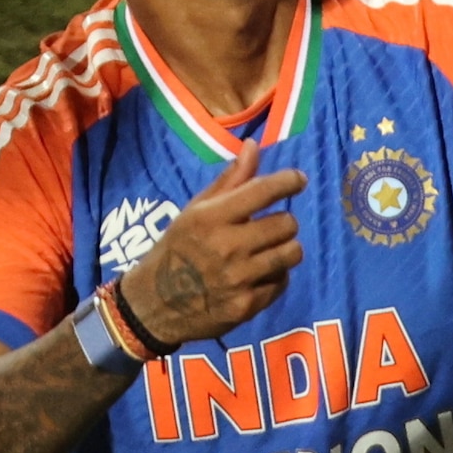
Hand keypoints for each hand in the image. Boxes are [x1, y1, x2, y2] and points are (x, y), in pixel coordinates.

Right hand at [122, 138, 303, 351]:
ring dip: (285, 248)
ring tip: (269, 250)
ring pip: (291, 253)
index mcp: (211, 218)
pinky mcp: (247, 306)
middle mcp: (226, 247)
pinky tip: (259, 274)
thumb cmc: (177, 249)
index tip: (298, 180)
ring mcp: (238, 279)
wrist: (154, 304)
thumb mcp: (195, 211)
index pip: (262, 191)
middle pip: (286, 224)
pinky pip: (282, 282)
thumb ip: (230, 181)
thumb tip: (253, 146)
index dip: (288, 181)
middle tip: (272, 226)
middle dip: (284, 222)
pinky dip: (276, 276)